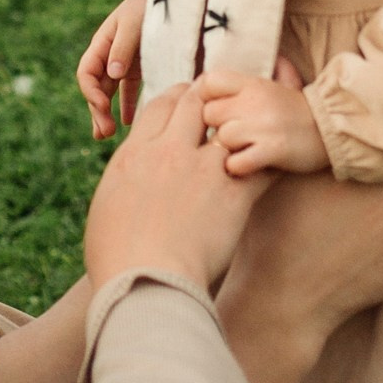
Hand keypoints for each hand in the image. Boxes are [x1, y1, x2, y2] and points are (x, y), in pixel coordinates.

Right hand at [77, 0, 146, 140]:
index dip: (91, 93)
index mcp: (101, 45)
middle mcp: (108, 58)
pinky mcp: (139, 70)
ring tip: (106, 135)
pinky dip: (128, 107)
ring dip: (106, 114)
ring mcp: (122, 65)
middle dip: (97, 112)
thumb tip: (112, 74)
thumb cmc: (147, 7)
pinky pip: (129, 92)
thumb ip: (123, 48)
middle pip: (96, 89)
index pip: (86, 74)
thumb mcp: (133, 24)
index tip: (102, 108)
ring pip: (108, 95)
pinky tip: (129, 122)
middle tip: (104, 132)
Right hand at [82, 82, 266, 297]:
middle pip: (195, 104)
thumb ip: (121, 184)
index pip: (159, 106)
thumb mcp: (105, 210)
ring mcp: (204, 170)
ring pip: (231, 127)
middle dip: (209, 100)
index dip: (175, 99)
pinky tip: (277, 162)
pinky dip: (270, 161)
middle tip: (221, 106)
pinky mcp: (234, 195)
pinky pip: (262, 165)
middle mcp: (169, 152)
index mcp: (134, 154)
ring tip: (251, 129)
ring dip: (241, 127)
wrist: (145, 283)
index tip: (184, 102)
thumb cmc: (115, 258)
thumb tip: (125, 183)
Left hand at [199, 71, 328, 178]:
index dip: (207, 97)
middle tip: (231, 134)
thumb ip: (275, 69)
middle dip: (217, 126)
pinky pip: (236, 162)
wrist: (335, 131)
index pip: (209, 81)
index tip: (218, 109)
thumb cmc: (303, 111)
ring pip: (221, 139)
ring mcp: (263, 126)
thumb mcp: (287, 84)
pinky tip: (248, 165)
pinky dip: (238, 167)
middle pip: (210, 113)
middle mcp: (255, 101)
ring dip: (228, 149)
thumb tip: (274, 57)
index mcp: (254, 83)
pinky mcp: (272, 151)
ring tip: (242, 150)